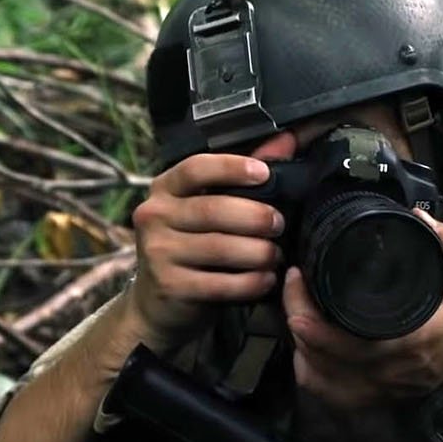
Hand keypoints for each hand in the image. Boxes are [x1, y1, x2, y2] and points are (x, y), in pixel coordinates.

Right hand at [124, 133, 295, 350]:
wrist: (159, 301)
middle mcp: (154, 215)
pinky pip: (219, 282)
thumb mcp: (211, 206)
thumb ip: (244, 174)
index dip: (232, 168)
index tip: (265, 173)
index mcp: (165, 188)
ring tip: (275, 255)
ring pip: (220, 247)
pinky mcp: (169, 285)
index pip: (196, 168)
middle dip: (256, 217)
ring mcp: (157, 251)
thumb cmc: (194, 245)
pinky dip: (250, 282)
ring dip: (258, 252)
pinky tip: (265, 280)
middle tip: (280, 224)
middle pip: (213, 210)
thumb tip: (287, 140)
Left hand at [283, 208, 442, 409]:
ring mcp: (362, 389)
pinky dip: (305, 361)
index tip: (299, 275)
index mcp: (400, 342)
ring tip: (299, 307)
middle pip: (313, 347)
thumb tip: (421, 218)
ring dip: (298, 336)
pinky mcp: (354, 399)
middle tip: (294, 285)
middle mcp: (377, 371)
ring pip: (309, 366)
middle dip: (294, 311)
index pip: (335, 333)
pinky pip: (314, 382)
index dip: (305, 305)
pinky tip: (307, 342)